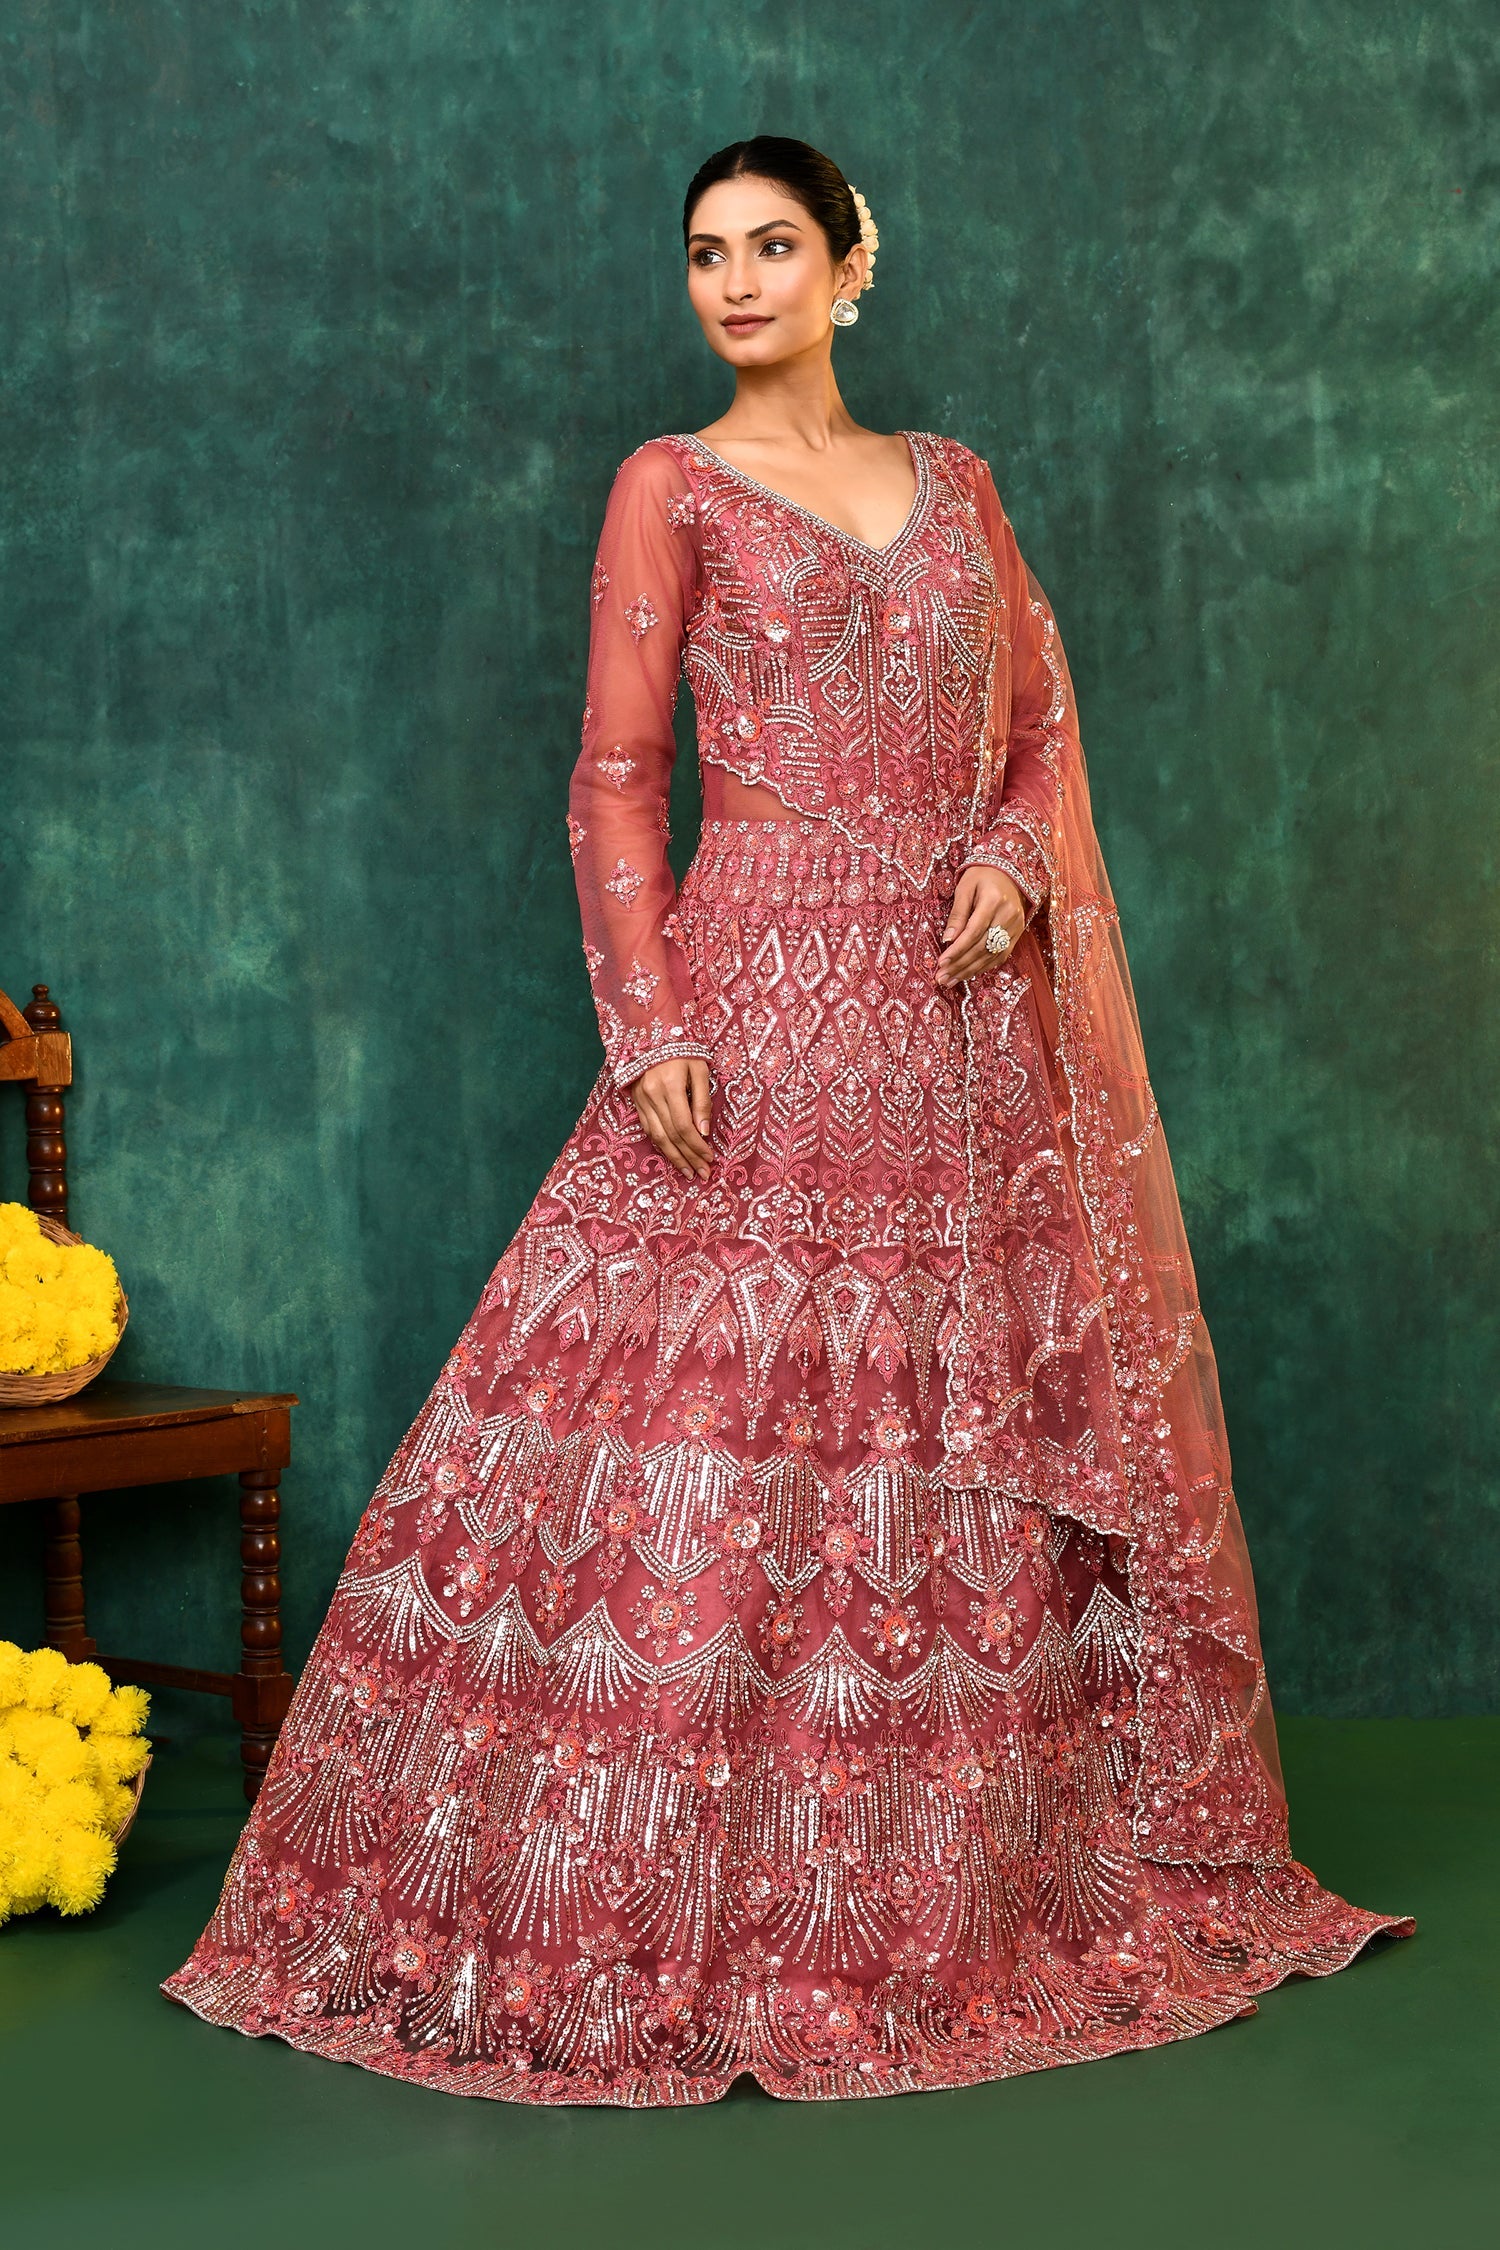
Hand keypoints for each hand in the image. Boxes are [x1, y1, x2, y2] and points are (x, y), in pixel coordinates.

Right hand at [630, 1055, 713, 1179]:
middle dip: (688, 1157)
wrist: (650, 1036)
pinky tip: (672, 1156)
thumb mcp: (699, 1069)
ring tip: (688, 1172)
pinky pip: (648, 1130)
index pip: (684, 1125)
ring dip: (674, 1157)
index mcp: (670, 1086)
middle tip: (703, 1173)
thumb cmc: (681, 1051)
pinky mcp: (637, 1103)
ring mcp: (641, 1101)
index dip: (697, 1145)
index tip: (710, 1158)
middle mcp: (652, 1096)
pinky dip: (661, 1145)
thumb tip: (704, 1132)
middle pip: (671, 1135)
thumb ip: (702, 1100)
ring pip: (657, 1137)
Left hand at [937, 866, 1026, 987]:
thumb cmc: (981, 877)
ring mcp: (1016, 926)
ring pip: (992, 955)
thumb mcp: (964, 888)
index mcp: (994, 900)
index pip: (974, 931)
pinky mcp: (1018, 933)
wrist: (1009, 872)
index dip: (957, 949)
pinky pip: (1001, 955)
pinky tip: (968, 974)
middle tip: (942, 978)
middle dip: (960, 965)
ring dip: (970, 970)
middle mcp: (1008, 915)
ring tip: (950, 981)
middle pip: (982, 946)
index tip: (941, 962)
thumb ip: (957, 914)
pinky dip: (984, 967)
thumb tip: (947, 940)